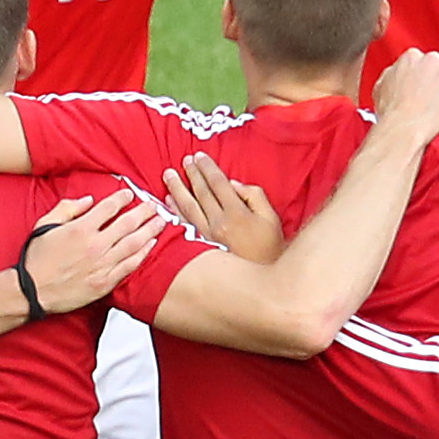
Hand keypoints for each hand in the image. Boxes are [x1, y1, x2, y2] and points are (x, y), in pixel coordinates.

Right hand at [21, 194, 166, 311]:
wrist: (32, 291)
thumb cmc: (37, 260)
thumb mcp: (45, 225)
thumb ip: (67, 208)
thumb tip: (88, 201)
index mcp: (80, 229)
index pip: (108, 208)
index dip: (122, 198)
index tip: (129, 194)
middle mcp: (95, 245)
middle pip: (128, 223)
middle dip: (144, 211)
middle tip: (155, 205)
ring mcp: (102, 265)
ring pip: (134, 243)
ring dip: (150, 230)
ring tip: (162, 221)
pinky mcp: (105, 282)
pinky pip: (130, 265)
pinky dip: (143, 254)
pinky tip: (151, 245)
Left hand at [162, 153, 282, 262]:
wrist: (262, 282)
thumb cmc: (270, 247)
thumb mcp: (270, 217)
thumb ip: (254, 196)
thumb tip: (232, 184)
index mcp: (236, 213)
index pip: (218, 183)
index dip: (207, 168)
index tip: (199, 156)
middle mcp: (218, 224)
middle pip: (201, 192)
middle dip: (191, 174)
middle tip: (184, 160)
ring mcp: (206, 236)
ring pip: (187, 207)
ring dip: (177, 189)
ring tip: (168, 176)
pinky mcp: (199, 247)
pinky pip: (184, 224)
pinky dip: (174, 211)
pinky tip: (168, 201)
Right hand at [368, 48, 438, 141]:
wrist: (405, 128)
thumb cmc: (392, 113)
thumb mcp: (381, 86)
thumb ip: (394, 74)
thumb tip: (399, 74)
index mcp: (411, 56)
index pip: (420, 62)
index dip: (419, 78)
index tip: (419, 90)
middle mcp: (432, 59)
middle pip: (437, 68)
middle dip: (435, 81)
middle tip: (428, 101)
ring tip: (437, 110)